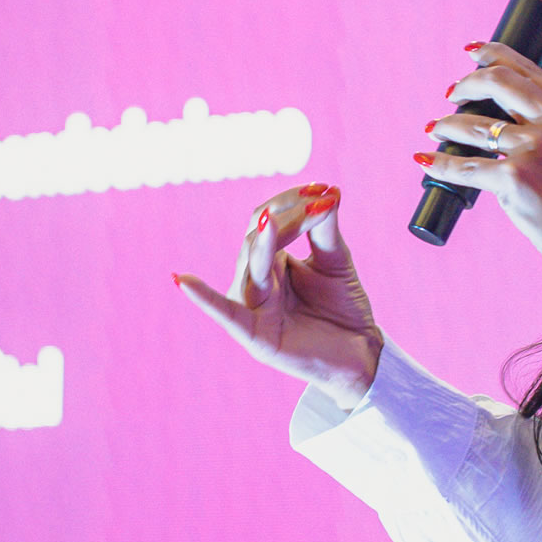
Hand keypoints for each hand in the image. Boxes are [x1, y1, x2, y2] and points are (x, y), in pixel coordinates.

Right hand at [174, 184, 382, 411]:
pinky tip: (182, 281)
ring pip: (250, 266)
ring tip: (274, 221)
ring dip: (266, 242)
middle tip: (319, 203)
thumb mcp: (335, 260)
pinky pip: (225, 314)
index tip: (323, 189)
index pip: (268, 221)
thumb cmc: (341, 306)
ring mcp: (251, 306)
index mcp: (269, 260)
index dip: (290, 202)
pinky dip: (203, 298)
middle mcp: (254, 280)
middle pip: (257, 238)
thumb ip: (324, 229)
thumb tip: (327, 191)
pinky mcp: (254, 334)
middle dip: (287, 218)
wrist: (359, 353)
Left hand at [420, 44, 541, 297]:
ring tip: (436, 129)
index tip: (472, 55)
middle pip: (496, 81)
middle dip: (465, 84)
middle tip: (452, 94)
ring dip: (447, 124)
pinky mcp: (515, 179)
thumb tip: (514, 114)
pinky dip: (440, 163)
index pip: (524, 66)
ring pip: (473, 125)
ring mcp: (535, 148)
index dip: (490, 54)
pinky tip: (427, 160)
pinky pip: (465, 167)